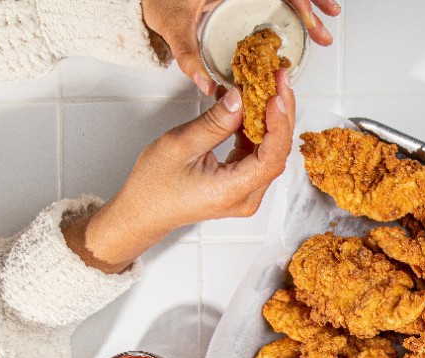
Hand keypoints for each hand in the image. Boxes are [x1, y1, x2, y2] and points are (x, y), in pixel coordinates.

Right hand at [65, 72, 294, 273]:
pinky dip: (255, 129)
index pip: (270, 157)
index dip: (278, 124)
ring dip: (269, 119)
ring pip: (269, 151)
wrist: (144, 210)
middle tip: (278, 80)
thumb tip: (239, 99)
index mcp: (232, 191)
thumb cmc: (154, 185)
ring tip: (268, 87)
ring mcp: (246, 191)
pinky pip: (256, 154)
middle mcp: (246, 196)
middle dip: (280, 114)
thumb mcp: (180, 145)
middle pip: (276, 152)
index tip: (276, 96)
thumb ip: (214, 123)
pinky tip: (251, 106)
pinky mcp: (241, 184)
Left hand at [141, 0, 340, 94]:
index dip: (296, 1)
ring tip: (328, 16)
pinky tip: (305, 14)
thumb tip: (205, 85)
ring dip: (308, 1)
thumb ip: (188, 57)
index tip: (310, 19)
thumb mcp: (173, 28)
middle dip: (311, 3)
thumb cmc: (159, 2)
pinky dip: (293, 3)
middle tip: (328, 25)